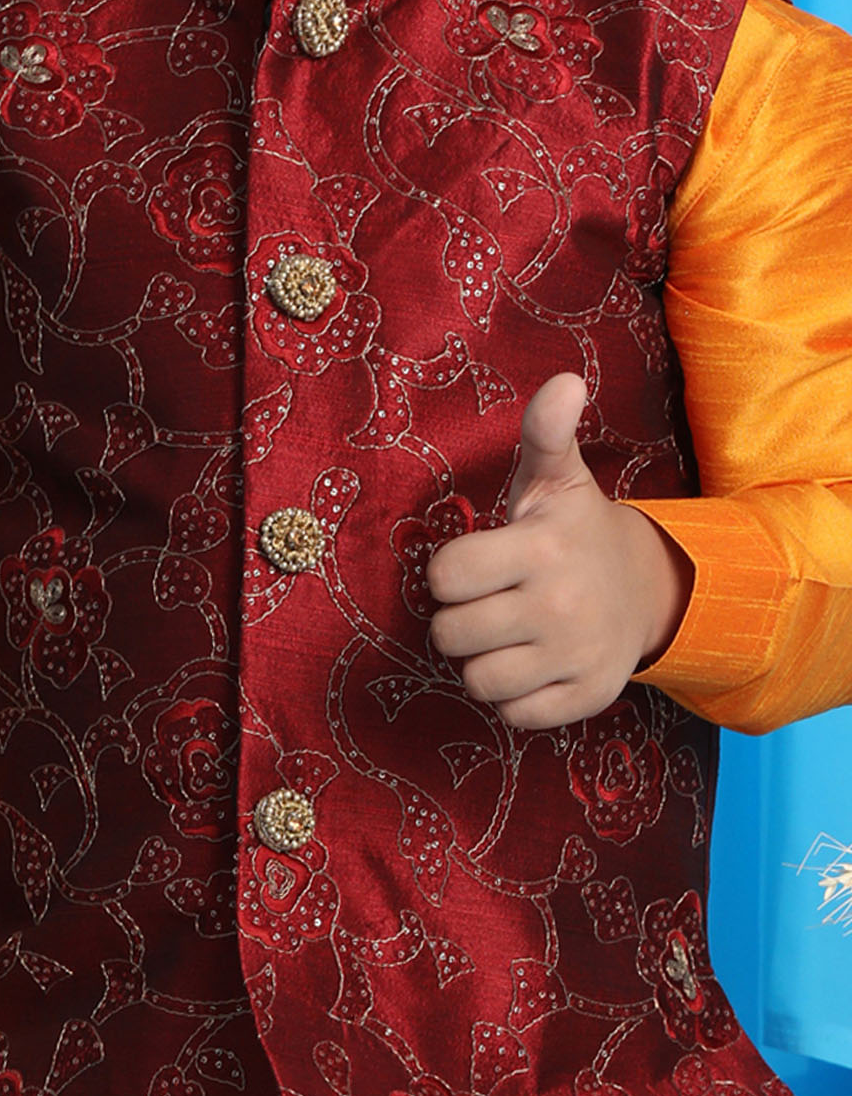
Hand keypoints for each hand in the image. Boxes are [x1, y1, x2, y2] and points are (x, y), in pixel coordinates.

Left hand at [427, 372, 692, 729]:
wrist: (649, 587)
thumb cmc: (576, 531)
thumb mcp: (557, 478)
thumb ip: (545, 431)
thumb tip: (565, 381)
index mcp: (540, 549)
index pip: (445, 576)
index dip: (449, 573)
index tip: (474, 566)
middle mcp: (559, 606)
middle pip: (451, 635)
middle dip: (459, 620)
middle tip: (487, 602)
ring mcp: (574, 656)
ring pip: (478, 681)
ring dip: (481, 660)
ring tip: (506, 634)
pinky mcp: (587, 697)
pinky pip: (513, 715)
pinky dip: (513, 696)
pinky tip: (530, 663)